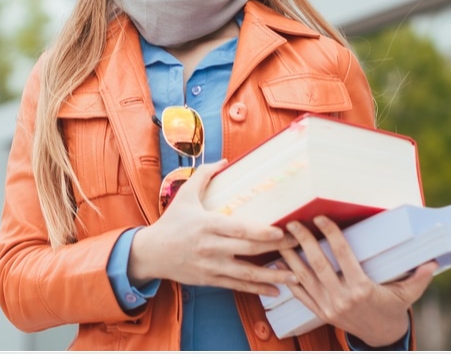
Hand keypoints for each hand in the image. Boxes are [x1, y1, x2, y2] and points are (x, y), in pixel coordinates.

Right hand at [128, 159, 299, 296]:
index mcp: (207, 225)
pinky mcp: (210, 280)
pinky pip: (238, 286)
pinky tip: (276, 290)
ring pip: (246, 273)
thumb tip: (224, 161)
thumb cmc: (171, 222)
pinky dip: (257, 289)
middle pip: (248, 250)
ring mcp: (212, 266)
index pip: (239, 229)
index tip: (281, 231)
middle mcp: (211, 247)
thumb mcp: (185, 196)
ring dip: (272, 275)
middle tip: (298, 244)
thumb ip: (204, 176)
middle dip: (276, 248)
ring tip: (295, 274)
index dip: (261, 232)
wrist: (151, 253)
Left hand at [277, 216, 435, 346]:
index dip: (331, 234)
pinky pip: (301, 295)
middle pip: (318, 264)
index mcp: (363, 289)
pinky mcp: (320, 313)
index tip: (320, 217)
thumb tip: (433, 262)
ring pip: (305, 278)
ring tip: (281, 239)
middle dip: (304, 241)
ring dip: (291, 258)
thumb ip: (419, 278)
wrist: (381, 336)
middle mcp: (343, 298)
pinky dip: (289, 279)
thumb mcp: (407, 294)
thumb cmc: (392, 309)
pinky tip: (280, 264)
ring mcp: (329, 307)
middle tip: (293, 222)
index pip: (343, 255)